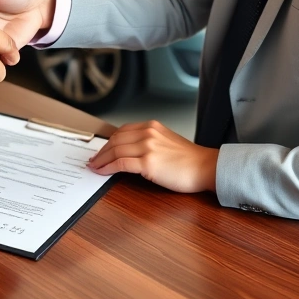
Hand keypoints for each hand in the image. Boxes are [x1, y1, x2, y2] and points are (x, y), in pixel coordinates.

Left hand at [87, 121, 218, 193]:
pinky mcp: (148, 163)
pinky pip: (120, 164)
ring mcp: (147, 147)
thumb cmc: (189, 159)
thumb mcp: (166, 141)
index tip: (101, 150)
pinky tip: (102, 172)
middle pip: (115, 140)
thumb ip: (148, 141)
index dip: (108, 142)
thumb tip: (129, 151)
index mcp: (152, 126)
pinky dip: (108, 168)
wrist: (205, 167)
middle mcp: (148, 133)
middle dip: (101, 152)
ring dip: (101, 160)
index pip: (121, 131)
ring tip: (94, 167)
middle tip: (93, 160)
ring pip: (115, 151)